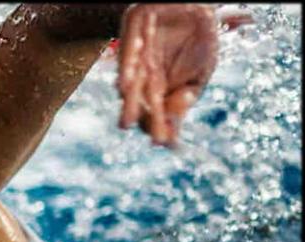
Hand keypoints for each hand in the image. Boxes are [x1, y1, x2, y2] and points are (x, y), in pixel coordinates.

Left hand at [116, 4, 218, 146]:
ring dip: (129, 104)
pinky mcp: (130, 36)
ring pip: (130, 85)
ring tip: (127, 123)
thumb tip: (174, 116)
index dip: (162, 127)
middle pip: (143, 103)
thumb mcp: (202, 70)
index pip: (159, 112)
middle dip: (148, 121)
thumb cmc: (199, 38)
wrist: (194, 5)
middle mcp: (146, 77)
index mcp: (162, 87)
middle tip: (152, 138)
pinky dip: (127, 70)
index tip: (168, 143)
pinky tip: (125, 87)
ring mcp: (137, 58)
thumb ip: (188, 93)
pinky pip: (128, 55)